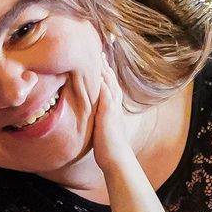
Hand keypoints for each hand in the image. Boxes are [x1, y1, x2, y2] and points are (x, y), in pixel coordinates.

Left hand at [67, 54, 133, 172]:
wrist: (117, 160)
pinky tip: (99, 78)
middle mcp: (114, 107)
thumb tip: (94, 115)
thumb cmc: (109, 148)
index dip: (105, 74)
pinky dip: (104, 88)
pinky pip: (107, 99)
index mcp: (112, 109)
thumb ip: (99, 118)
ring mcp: (113, 111)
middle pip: (111, 82)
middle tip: (100, 51)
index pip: (110, 87)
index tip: (100, 61)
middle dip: (106, 67)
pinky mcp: (109, 117)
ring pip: (110, 87)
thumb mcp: (103, 129)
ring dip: (105, 73)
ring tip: (100, 58)